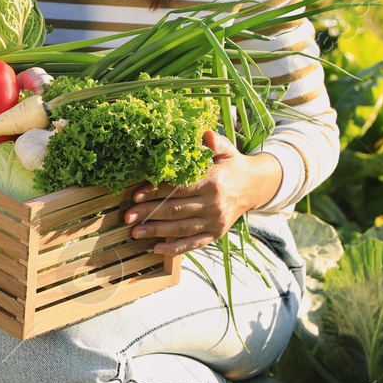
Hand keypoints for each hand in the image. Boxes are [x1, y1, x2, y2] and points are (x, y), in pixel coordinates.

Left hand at [122, 131, 283, 254]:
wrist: (255, 186)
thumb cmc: (232, 165)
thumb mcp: (226, 149)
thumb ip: (214, 142)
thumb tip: (204, 133)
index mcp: (213, 182)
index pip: (178, 188)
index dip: (156, 192)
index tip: (136, 195)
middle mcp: (214, 204)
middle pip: (175, 210)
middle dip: (149, 214)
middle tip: (127, 217)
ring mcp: (215, 221)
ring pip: (181, 229)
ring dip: (156, 232)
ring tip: (135, 232)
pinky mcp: (216, 233)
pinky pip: (193, 243)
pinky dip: (175, 248)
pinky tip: (157, 249)